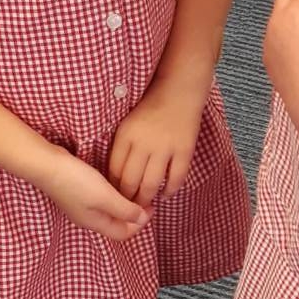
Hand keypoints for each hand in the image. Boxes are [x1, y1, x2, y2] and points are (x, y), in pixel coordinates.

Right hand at [42, 151, 150, 242]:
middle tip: (145, 198)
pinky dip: (112, 196)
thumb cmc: (76, 182)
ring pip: (108, 211)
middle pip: (116, 224)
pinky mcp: (76, 192)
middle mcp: (88, 218)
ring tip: (134, 190)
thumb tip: (142, 219)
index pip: (123, 234)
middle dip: (133, 215)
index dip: (140, 224)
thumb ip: (125, 210)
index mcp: (96, 223)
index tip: (152, 206)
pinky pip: (100, 200)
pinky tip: (114, 182)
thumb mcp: (105, 197)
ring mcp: (80, 205)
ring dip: (123, 204)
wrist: (46, 165)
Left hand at [108, 78, 205, 207]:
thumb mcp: (127, 124)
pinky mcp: (184, 150)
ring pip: (151, 184)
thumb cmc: (150, 108)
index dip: (114, 188)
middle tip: (129, 207)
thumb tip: (115, 177)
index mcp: (125, 136)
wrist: (179, 91)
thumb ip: (121, 148)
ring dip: (147, 198)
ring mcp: (165, 148)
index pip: (114, 171)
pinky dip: (170, 190)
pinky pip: (176, 178)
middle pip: (131, 182)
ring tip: (145, 205)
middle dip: (128, 199)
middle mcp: (143, 144)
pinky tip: (165, 194)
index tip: (115, 196)